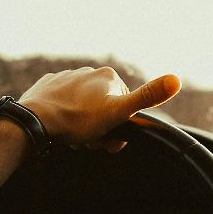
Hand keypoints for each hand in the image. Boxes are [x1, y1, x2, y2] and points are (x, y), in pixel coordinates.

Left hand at [18, 67, 180, 151]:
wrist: (36, 120)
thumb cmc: (78, 120)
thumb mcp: (118, 113)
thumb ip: (147, 97)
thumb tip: (177, 79)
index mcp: (108, 77)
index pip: (125, 107)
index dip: (120, 127)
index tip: (108, 139)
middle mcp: (88, 71)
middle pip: (104, 107)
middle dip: (100, 127)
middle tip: (89, 142)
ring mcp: (66, 77)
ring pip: (83, 106)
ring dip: (83, 124)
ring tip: (73, 137)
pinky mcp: (47, 86)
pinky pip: (62, 103)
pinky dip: (64, 115)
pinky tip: (60, 126)